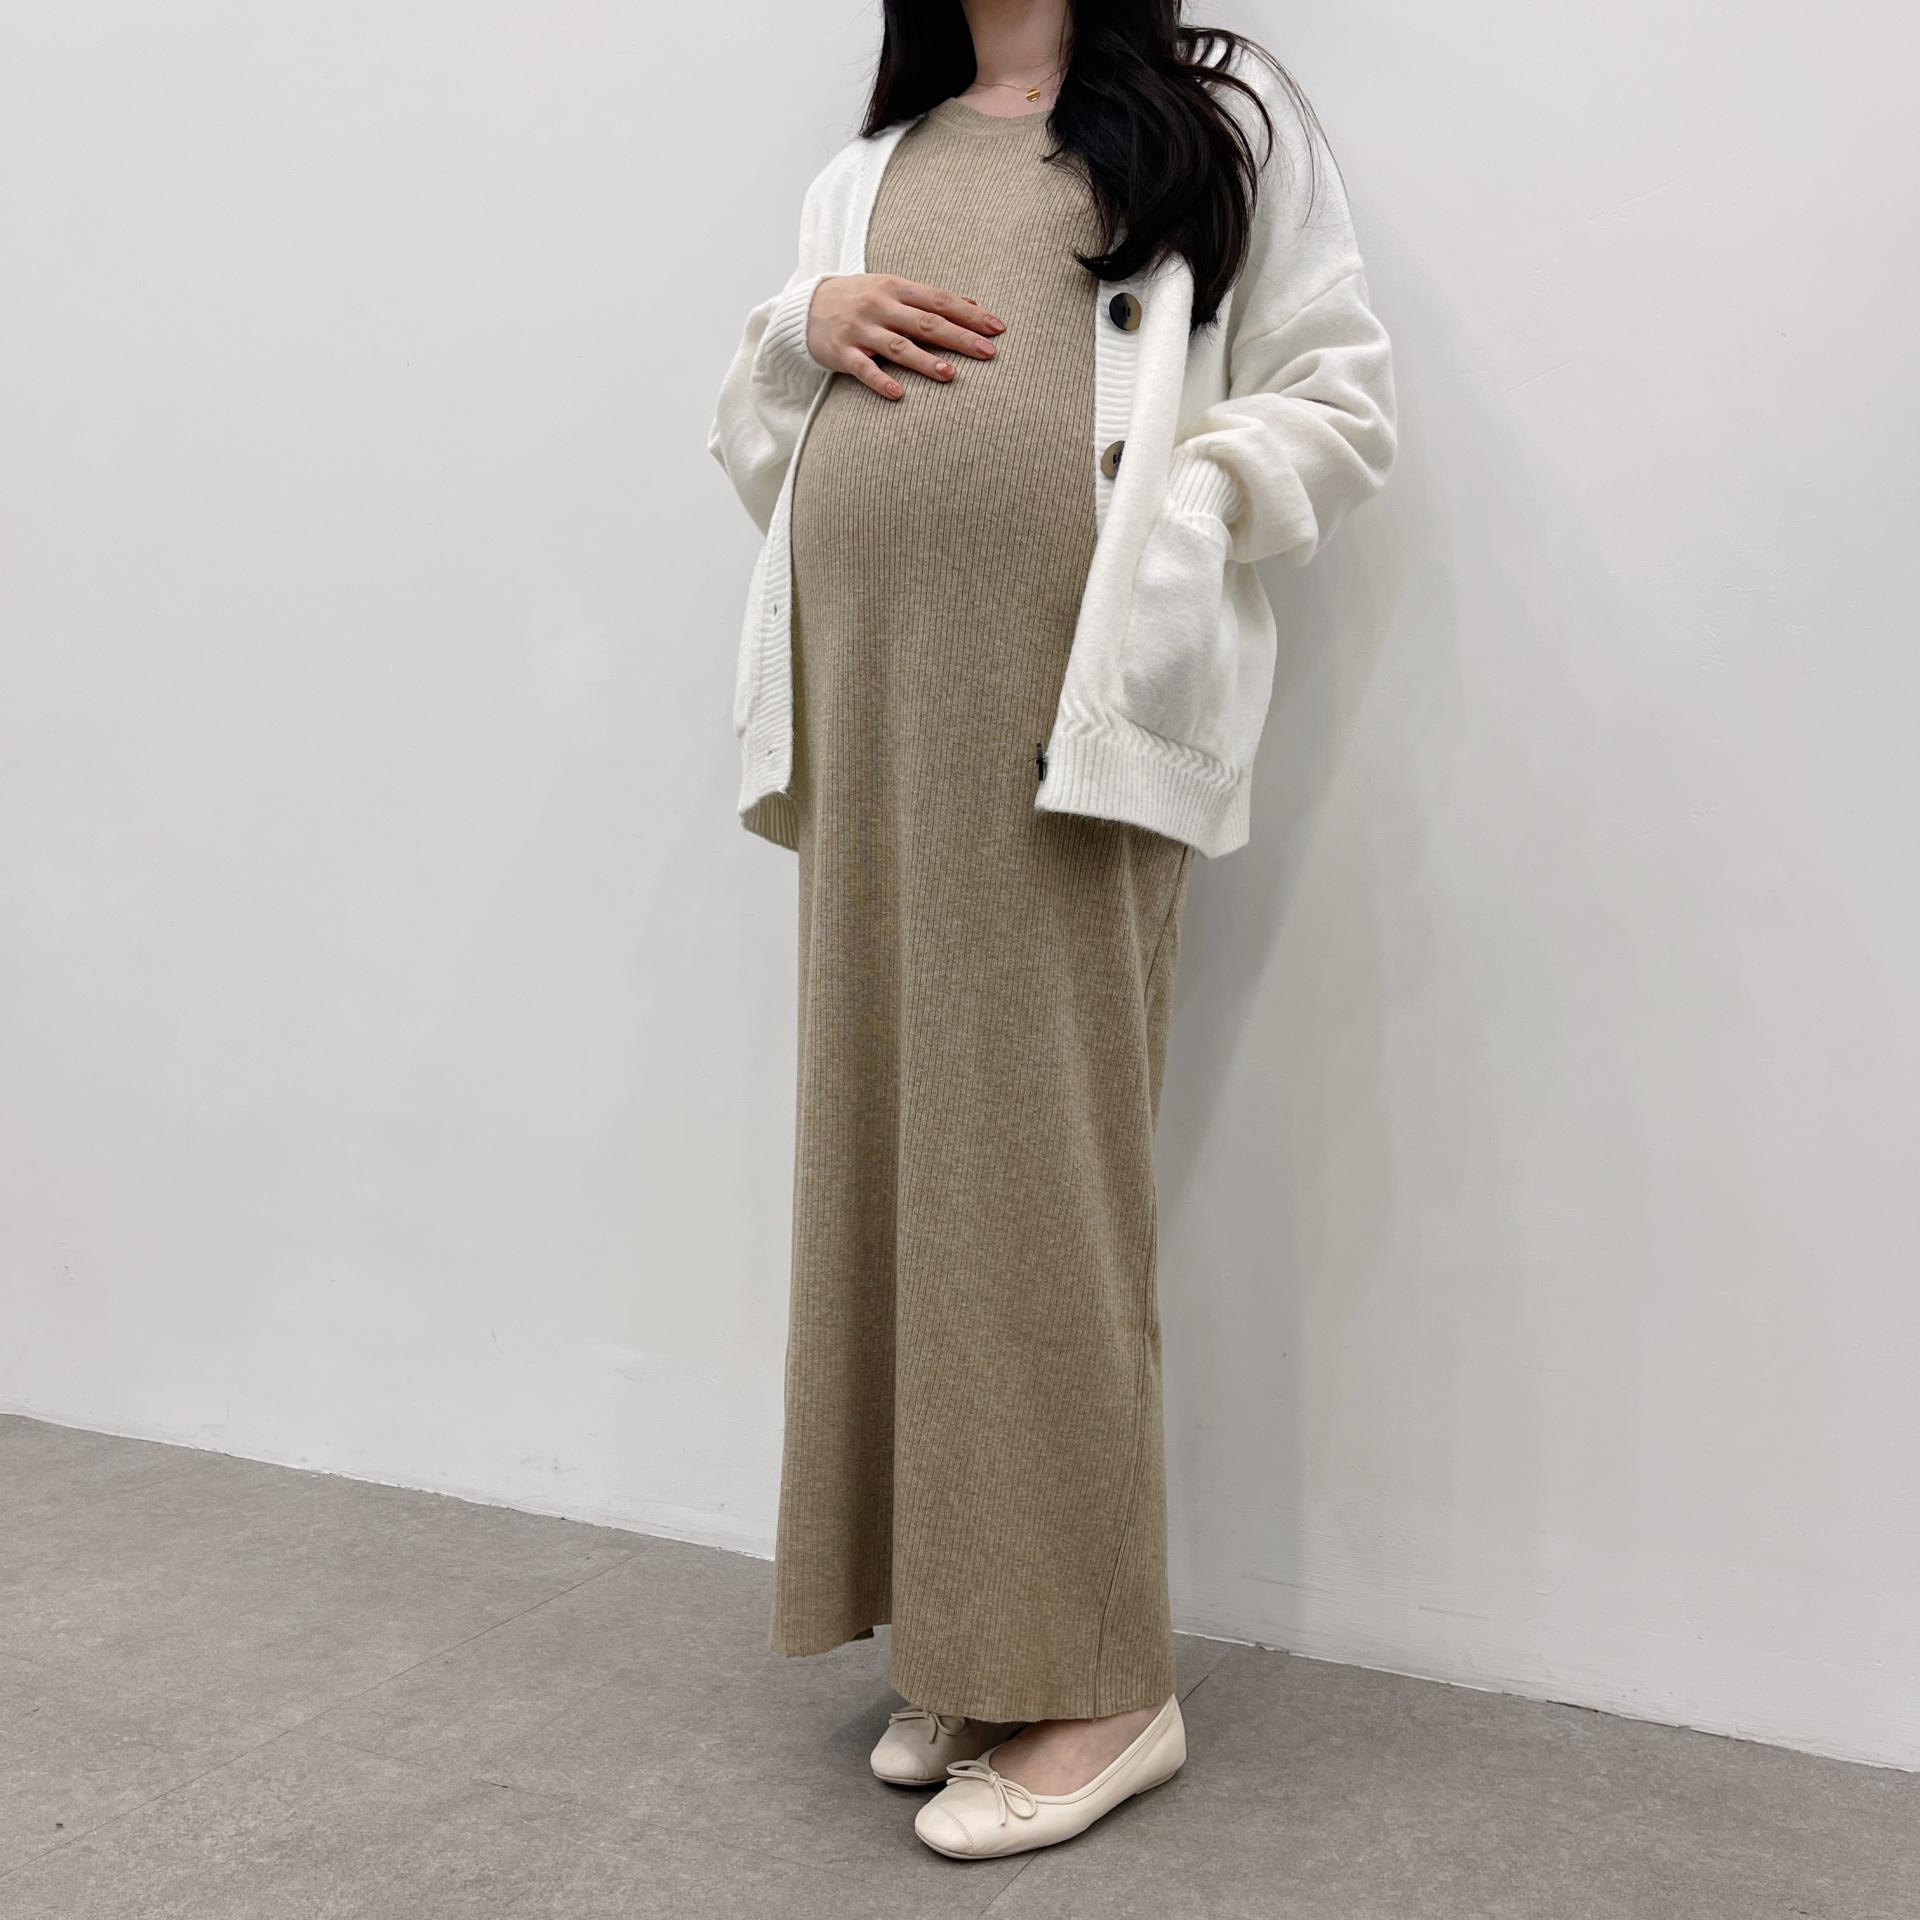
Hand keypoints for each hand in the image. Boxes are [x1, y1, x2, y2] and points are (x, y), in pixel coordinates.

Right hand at [805, 274, 1005, 399]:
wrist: (806, 307)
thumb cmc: (859, 299)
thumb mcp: (892, 289)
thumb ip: (929, 299)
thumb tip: (973, 304)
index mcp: (896, 287)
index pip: (940, 301)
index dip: (969, 314)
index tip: (997, 328)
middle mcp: (880, 306)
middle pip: (926, 323)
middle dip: (959, 338)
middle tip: (989, 353)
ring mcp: (860, 330)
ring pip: (898, 346)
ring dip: (925, 361)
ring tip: (951, 376)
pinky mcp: (842, 352)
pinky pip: (864, 369)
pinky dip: (881, 381)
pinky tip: (899, 394)